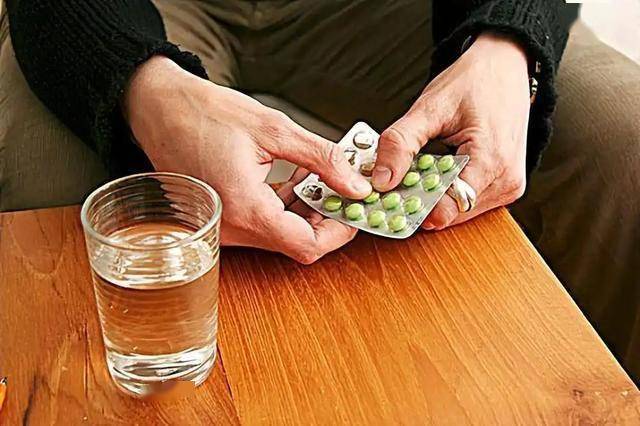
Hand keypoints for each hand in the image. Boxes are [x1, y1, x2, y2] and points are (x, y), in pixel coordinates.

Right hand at [125, 57, 371, 262]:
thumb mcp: (275, 129)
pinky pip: (263, 224)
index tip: (353, 207)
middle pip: (296, 241)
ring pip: (281, 234)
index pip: (307, 244)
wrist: (158, 109)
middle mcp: (231, 229)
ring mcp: (224, 228)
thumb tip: (356, 184)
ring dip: (306, 209)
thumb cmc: (205, 114)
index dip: (339, 230)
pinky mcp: (221, 220)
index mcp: (245, 208)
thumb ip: (323, 159)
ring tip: (318, 174)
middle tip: (342, 185)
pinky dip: (286, 205)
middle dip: (325, 215)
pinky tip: (294, 177)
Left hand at [372, 32, 529, 228]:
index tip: (390, 201)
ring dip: (435, 197)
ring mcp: (508, 186)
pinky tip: (438, 171)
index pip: (448, 207)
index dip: (415, 207)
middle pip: (451, 212)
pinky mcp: (505, 186)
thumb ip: (401, 144)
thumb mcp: (429, 108)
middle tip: (398, 181)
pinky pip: (468, 202)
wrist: (504, 68)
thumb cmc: (474, 83)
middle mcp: (506, 180)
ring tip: (423, 169)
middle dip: (421, 200)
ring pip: (458, 211)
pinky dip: (448, 192)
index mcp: (491, 160)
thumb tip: (381, 180)